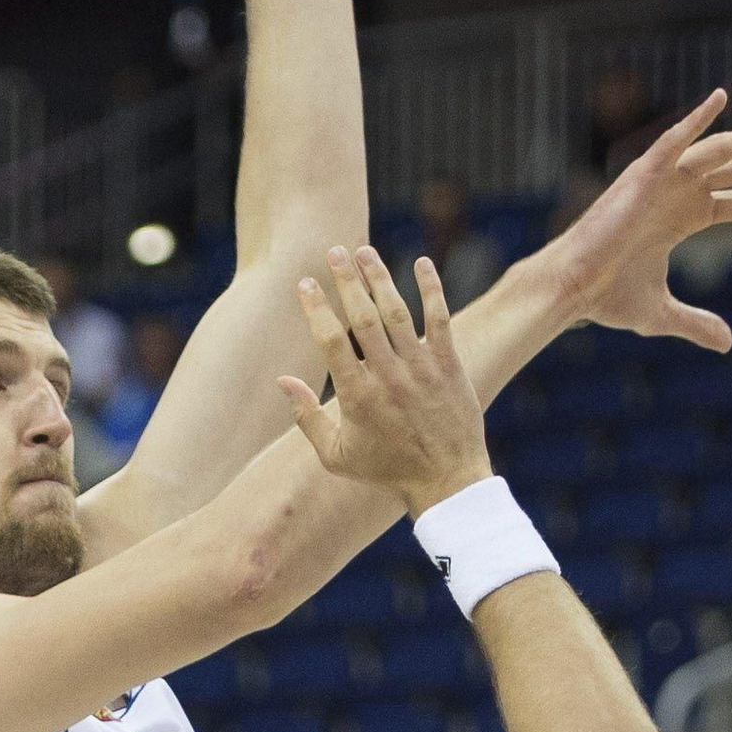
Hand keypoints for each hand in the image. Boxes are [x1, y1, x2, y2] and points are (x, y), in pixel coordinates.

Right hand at [279, 246, 490, 517]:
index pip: (331, 340)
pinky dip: (431, 289)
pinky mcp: (449, 365)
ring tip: (365, 251)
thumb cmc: (386, 469)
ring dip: (380, 277)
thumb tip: (282, 380)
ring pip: (397, 312)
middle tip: (334, 250)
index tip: (304, 282)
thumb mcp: (336, 455)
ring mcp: (420, 368)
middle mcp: (387, 376)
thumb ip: (306, 417)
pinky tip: (420, 263)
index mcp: (356, 396)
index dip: (316, 307)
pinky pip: (440, 318)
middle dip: (346, 279)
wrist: (446, 481)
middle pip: (362, 316)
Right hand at [542, 89, 731, 351]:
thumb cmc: (606, 297)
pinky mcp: (641, 175)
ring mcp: (663, 179)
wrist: (570, 290)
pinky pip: (673, 141)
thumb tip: (729, 344)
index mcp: (687, 215)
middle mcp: (680, 190)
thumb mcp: (662, 313)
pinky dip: (696, 120)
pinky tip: (721, 99)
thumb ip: (696, 323)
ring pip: (721, 151)